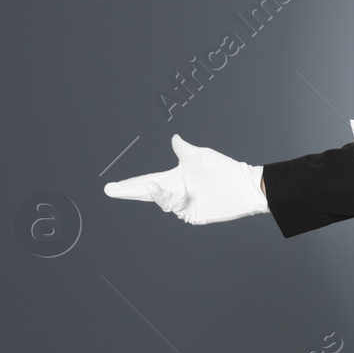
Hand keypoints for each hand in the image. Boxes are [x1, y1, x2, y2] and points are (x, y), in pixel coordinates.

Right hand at [103, 134, 267, 224]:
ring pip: (162, 200)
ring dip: (156, 193)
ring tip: (150, 184)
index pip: (146, 180)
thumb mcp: (201, 157)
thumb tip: (175, 138)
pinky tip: (178, 194)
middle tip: (109, 189)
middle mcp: (176, 191)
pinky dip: (171, 200)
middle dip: (128, 191)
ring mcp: (183, 204)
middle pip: (146, 193)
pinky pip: (175, 208)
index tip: (112, 186)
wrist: (244, 187)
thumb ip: (184, 150)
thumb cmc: (224, 169)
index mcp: (174, 177)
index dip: (129, 183)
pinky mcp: (192, 214)